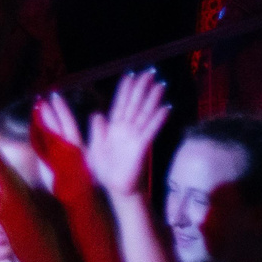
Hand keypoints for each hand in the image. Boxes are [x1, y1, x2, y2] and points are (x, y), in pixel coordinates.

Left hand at [83, 69, 169, 197]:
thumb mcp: (95, 149)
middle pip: (135, 104)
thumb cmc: (105, 171)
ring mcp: (135, 137)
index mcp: (113, 128)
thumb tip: (97, 114)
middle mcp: (126, 129)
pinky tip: (166, 107)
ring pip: (145, 113)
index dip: (125, 90)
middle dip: (142, 88)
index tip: (130, 74)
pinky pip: (151, 130)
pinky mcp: (142, 147)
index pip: (120, 104)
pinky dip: (158, 119)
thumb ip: (97, 131)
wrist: (117, 189)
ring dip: (153, 99)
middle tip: (150, 72)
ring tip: (161, 84)